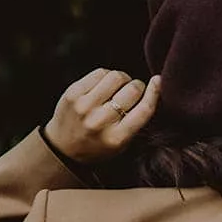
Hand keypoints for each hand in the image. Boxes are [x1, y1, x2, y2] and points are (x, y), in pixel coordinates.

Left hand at [43, 68, 160, 163]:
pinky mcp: (73, 93)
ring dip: (123, 78)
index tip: (157, 81)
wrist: (63, 149)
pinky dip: (107, 76)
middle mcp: (100, 122)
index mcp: (116, 138)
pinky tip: (104, 85)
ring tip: (119, 87)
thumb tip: (155, 85)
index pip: (143, 110)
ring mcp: (85, 106)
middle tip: (133, 91)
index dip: (154, 92)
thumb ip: (137, 120)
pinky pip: (100, 73)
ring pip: (116, 77)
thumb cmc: (99, 145)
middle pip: (132, 90)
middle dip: (137, 86)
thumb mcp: (122, 143)